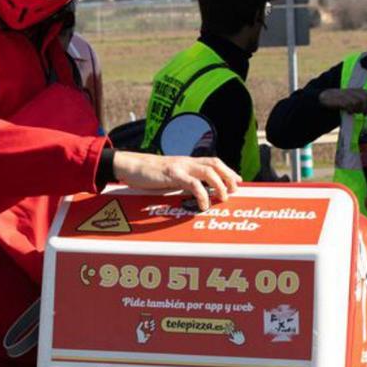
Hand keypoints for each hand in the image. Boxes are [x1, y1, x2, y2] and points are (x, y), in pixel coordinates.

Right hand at [112, 151, 239, 210]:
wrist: (130, 166)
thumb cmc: (148, 174)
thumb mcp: (169, 176)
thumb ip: (181, 181)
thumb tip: (193, 192)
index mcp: (186, 162)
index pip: (213, 162)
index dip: (228, 170)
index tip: (237, 181)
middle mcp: (186, 162)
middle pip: (215, 163)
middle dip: (228, 176)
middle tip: (235, 190)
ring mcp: (180, 167)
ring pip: (209, 171)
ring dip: (220, 184)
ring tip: (224, 197)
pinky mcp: (172, 174)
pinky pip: (193, 184)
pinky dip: (202, 194)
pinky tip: (203, 204)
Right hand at [319, 88, 366, 113]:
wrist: (326, 97)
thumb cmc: (342, 101)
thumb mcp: (355, 102)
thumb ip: (365, 105)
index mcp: (359, 91)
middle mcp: (354, 91)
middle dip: (366, 108)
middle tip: (362, 114)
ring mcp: (347, 94)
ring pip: (359, 102)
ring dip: (358, 109)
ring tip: (353, 112)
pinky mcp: (341, 99)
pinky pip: (349, 104)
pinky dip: (350, 110)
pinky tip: (348, 111)